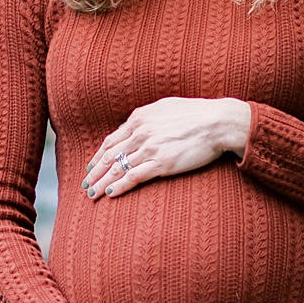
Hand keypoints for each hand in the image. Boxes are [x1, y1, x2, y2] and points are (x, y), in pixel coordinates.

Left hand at [81, 96, 251, 198]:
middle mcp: (140, 133)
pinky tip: (110, 194)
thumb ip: (148, 118)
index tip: (91, 166)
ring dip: (102, 183)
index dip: (98, 156)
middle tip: (85, 184)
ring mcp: (150, 148)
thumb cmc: (196, 113)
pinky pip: (134, 177)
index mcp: (139, 118)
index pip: (111, 141)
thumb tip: (137, 125)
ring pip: (118, 169)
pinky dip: (120, 186)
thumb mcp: (165, 108)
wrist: (218, 122)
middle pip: (109, 156)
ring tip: (92, 194)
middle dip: (94, 172)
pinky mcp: (161, 163)